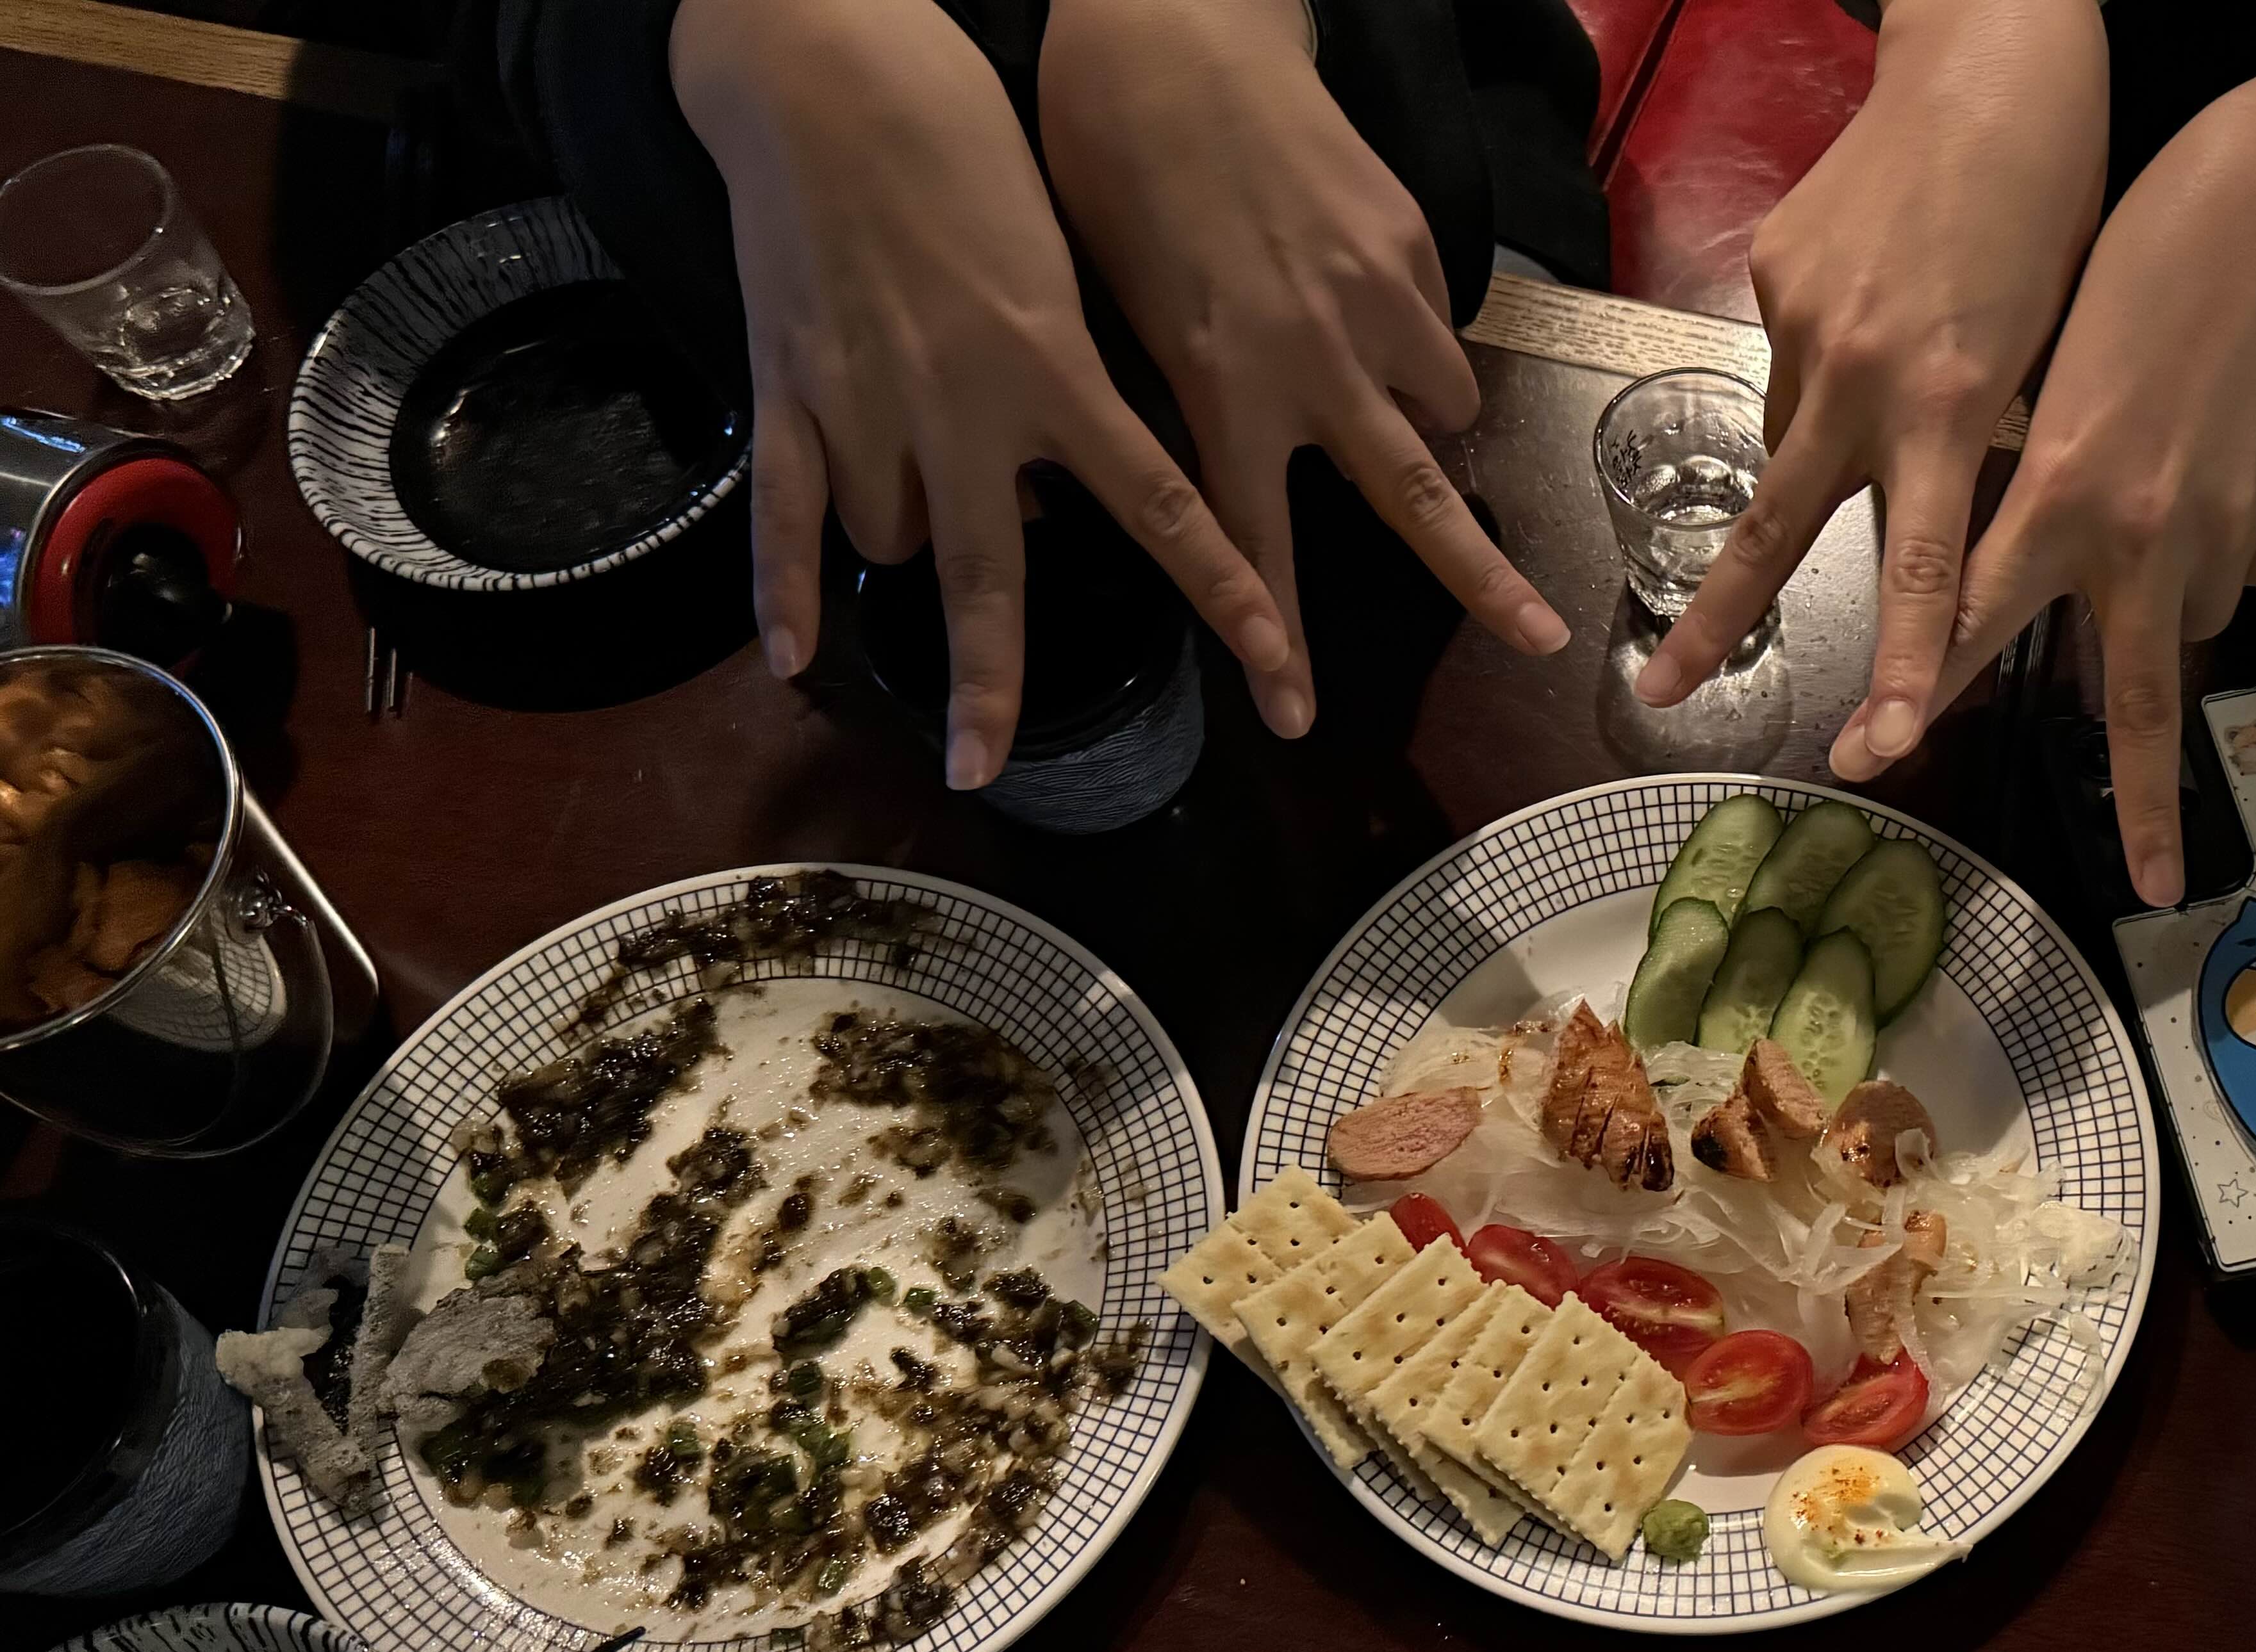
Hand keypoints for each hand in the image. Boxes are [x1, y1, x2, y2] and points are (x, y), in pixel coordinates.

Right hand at [672, 0, 1286, 787]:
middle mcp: (966, 402)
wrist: (835, 77)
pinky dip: (778, 591)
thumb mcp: (1052, 275)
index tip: (1276, 677)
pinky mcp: (785, 387)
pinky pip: (782, 515)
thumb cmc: (967, 154)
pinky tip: (790, 660)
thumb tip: (1051, 501)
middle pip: (991, 573)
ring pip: (893, 537)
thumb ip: (1063, 396)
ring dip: (912, 544)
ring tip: (920, 498)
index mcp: (1059, 367)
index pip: (1167, 509)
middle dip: (992, 681)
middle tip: (984, 770)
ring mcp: (866, 400)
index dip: (1231, 598)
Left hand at [1040, 0, 1569, 737]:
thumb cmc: (1109, 163)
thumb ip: (1174, 404)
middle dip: (1484, 582)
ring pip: (1441, 407)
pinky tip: (1360, 307)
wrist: (1176, 30)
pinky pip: (1434, 326)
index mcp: (1225, 382)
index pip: (1254, 544)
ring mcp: (1380, 298)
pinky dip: (1412, 342)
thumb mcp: (1115, 308)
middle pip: (1417, 500)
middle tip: (1546, 643)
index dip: (1273, 639)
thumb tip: (1188, 480)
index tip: (1295, 716)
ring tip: (1387, 415)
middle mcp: (1317, 355)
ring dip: (1425, 430)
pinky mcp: (1413, 244)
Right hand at [1628, 0, 2105, 748]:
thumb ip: (1986, 445)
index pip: (1921, 570)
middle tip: (1658, 693)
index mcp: (1950, 404)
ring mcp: (1805, 322)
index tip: (1876, 746)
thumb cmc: (2054, 209)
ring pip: (1787, 435)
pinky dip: (1822, 364)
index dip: (1901, 668)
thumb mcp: (2048, 351)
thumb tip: (1951, 515)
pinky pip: (1787, 355)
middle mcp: (1863, 375)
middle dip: (1712, 621)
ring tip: (1876, 407)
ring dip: (1813, 459)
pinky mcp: (1773, 271)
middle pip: (1774, 530)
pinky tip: (1867, 314)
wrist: (1992, 68)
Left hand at [1914, 59, 2255, 903]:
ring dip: (2168, 591)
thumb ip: (2039, 498)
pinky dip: (2224, 539)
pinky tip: (2224, 460)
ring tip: (2170, 487)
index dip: (1913, 695)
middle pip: (2136, 698)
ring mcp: (2230, 535)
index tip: (1869, 761)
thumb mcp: (2052, 389)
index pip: (1970, 620)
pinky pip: (2245, 562)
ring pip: (2189, 614)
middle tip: (2159, 885)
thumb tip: (2048, 576)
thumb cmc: (2135, 273)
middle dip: (2148, 804)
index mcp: (2056, 494)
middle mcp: (2143, 534)